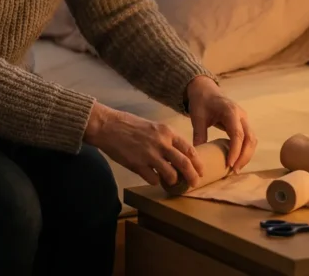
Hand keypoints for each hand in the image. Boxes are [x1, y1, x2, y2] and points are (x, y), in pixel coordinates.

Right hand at [84, 102, 203, 187]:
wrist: (108, 126)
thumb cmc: (129, 125)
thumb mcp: (152, 127)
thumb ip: (165, 139)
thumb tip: (176, 154)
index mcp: (166, 132)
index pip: (189, 149)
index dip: (197, 162)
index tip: (200, 170)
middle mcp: (161, 143)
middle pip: (184, 164)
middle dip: (192, 176)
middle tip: (194, 183)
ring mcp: (150, 155)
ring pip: (171, 175)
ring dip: (173, 181)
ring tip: (171, 182)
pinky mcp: (138, 165)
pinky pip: (153, 179)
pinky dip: (155, 181)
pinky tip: (152, 178)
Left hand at [186, 75, 255, 171]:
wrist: (205, 90)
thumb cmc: (201, 102)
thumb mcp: (197, 118)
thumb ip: (199, 134)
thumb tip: (198, 156)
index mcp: (230, 111)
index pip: (237, 134)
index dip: (235, 150)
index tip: (229, 164)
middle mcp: (241, 115)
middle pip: (250, 138)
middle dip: (244, 156)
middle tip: (234, 170)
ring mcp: (244, 119)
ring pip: (252, 140)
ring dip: (247, 155)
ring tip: (236, 169)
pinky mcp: (243, 124)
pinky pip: (249, 139)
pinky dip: (245, 150)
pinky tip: (237, 160)